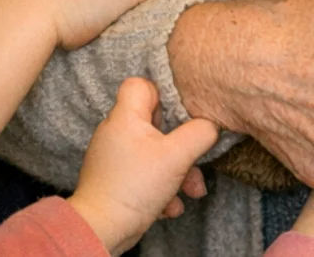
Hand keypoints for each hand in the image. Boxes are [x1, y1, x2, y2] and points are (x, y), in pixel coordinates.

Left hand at [69, 77, 219, 255]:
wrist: (102, 229)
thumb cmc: (135, 187)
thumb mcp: (177, 156)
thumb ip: (200, 133)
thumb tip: (212, 124)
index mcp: (125, 117)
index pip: (141, 84)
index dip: (164, 94)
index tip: (180, 115)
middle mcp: (115, 132)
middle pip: (156, 123)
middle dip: (181, 144)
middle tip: (192, 158)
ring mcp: (115, 157)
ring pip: (154, 152)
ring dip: (177, 171)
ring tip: (190, 191)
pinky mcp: (116, 179)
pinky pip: (145, 174)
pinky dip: (161, 187)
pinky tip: (169, 205)